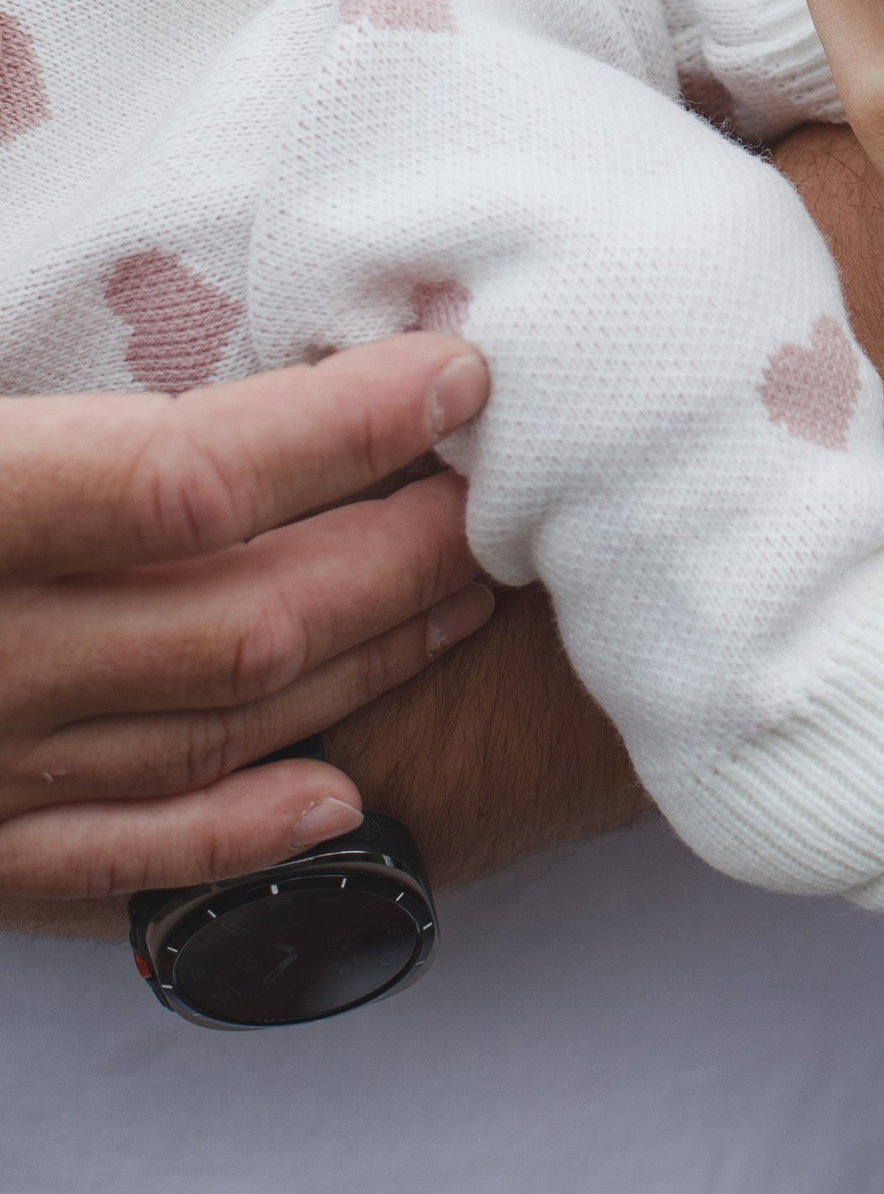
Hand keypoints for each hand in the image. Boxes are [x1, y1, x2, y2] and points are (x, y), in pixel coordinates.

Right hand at [0, 338, 493, 931]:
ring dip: (364, 663)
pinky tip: (341, 798)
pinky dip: (242, 831)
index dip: (345, 429)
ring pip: (215, 729)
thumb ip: (80, 409)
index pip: (191, 478)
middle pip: (244, 616)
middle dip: (399, 549)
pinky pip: (120, 858)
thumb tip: (241, 335)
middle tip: (494, 486)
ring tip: (465, 591)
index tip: (455, 374)